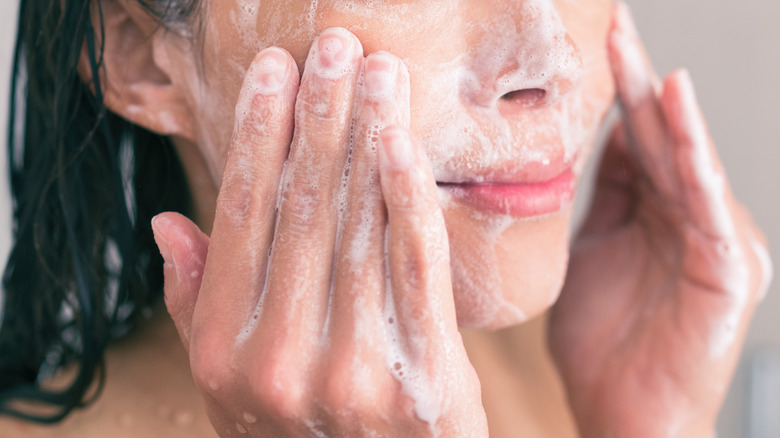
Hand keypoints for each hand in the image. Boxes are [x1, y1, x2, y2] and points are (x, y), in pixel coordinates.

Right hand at [151, 28, 486, 436]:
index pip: (239, 219)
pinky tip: (402, 143)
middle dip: (318, 118)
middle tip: (332, 48)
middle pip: (301, 210)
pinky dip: (409, 200)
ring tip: (377, 74)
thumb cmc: (302, 437)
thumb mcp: (230, 387)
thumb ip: (199, 306)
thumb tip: (168, 225)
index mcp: (224, 352)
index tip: (272, 74)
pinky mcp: (423, 377)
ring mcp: (352, 370)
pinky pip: (416, 270)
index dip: (256, 137)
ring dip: (367, 138)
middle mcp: (279, 358)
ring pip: (359, 228)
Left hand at [549, 4, 771, 436]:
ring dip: (661, 105)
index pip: (634, 142)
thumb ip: (596, 203)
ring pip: (684, 160)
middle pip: (659, 139)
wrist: (624, 416)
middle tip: (611, 26)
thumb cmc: (601, 346)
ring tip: (634, 51)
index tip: (590, 46)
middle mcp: (686, 218)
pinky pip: (705, 201)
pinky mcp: (729, 267)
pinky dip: (694, 153)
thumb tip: (588, 147)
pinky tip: (675, 107)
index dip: (613, 94)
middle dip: (633, 82)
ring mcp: (712, 239)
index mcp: (651, 215)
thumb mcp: (586, 256)